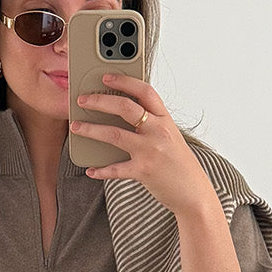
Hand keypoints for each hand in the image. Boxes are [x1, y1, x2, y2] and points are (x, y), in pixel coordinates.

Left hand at [72, 72, 214, 217]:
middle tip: (82, 100)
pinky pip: (115, 169)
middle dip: (99, 100)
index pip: (144, 91)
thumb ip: (152, 125)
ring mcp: (150, 151)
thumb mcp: (170, 138)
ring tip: (76, 127)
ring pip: (114, 134)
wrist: (194, 194)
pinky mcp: (143, 171)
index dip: (124, 81)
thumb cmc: (180, 166)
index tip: (106, 77)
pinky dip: (101, 170)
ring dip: (91, 129)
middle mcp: (158, 132)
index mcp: (165, 120)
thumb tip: (123, 116)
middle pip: (124, 107)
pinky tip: (90, 170)